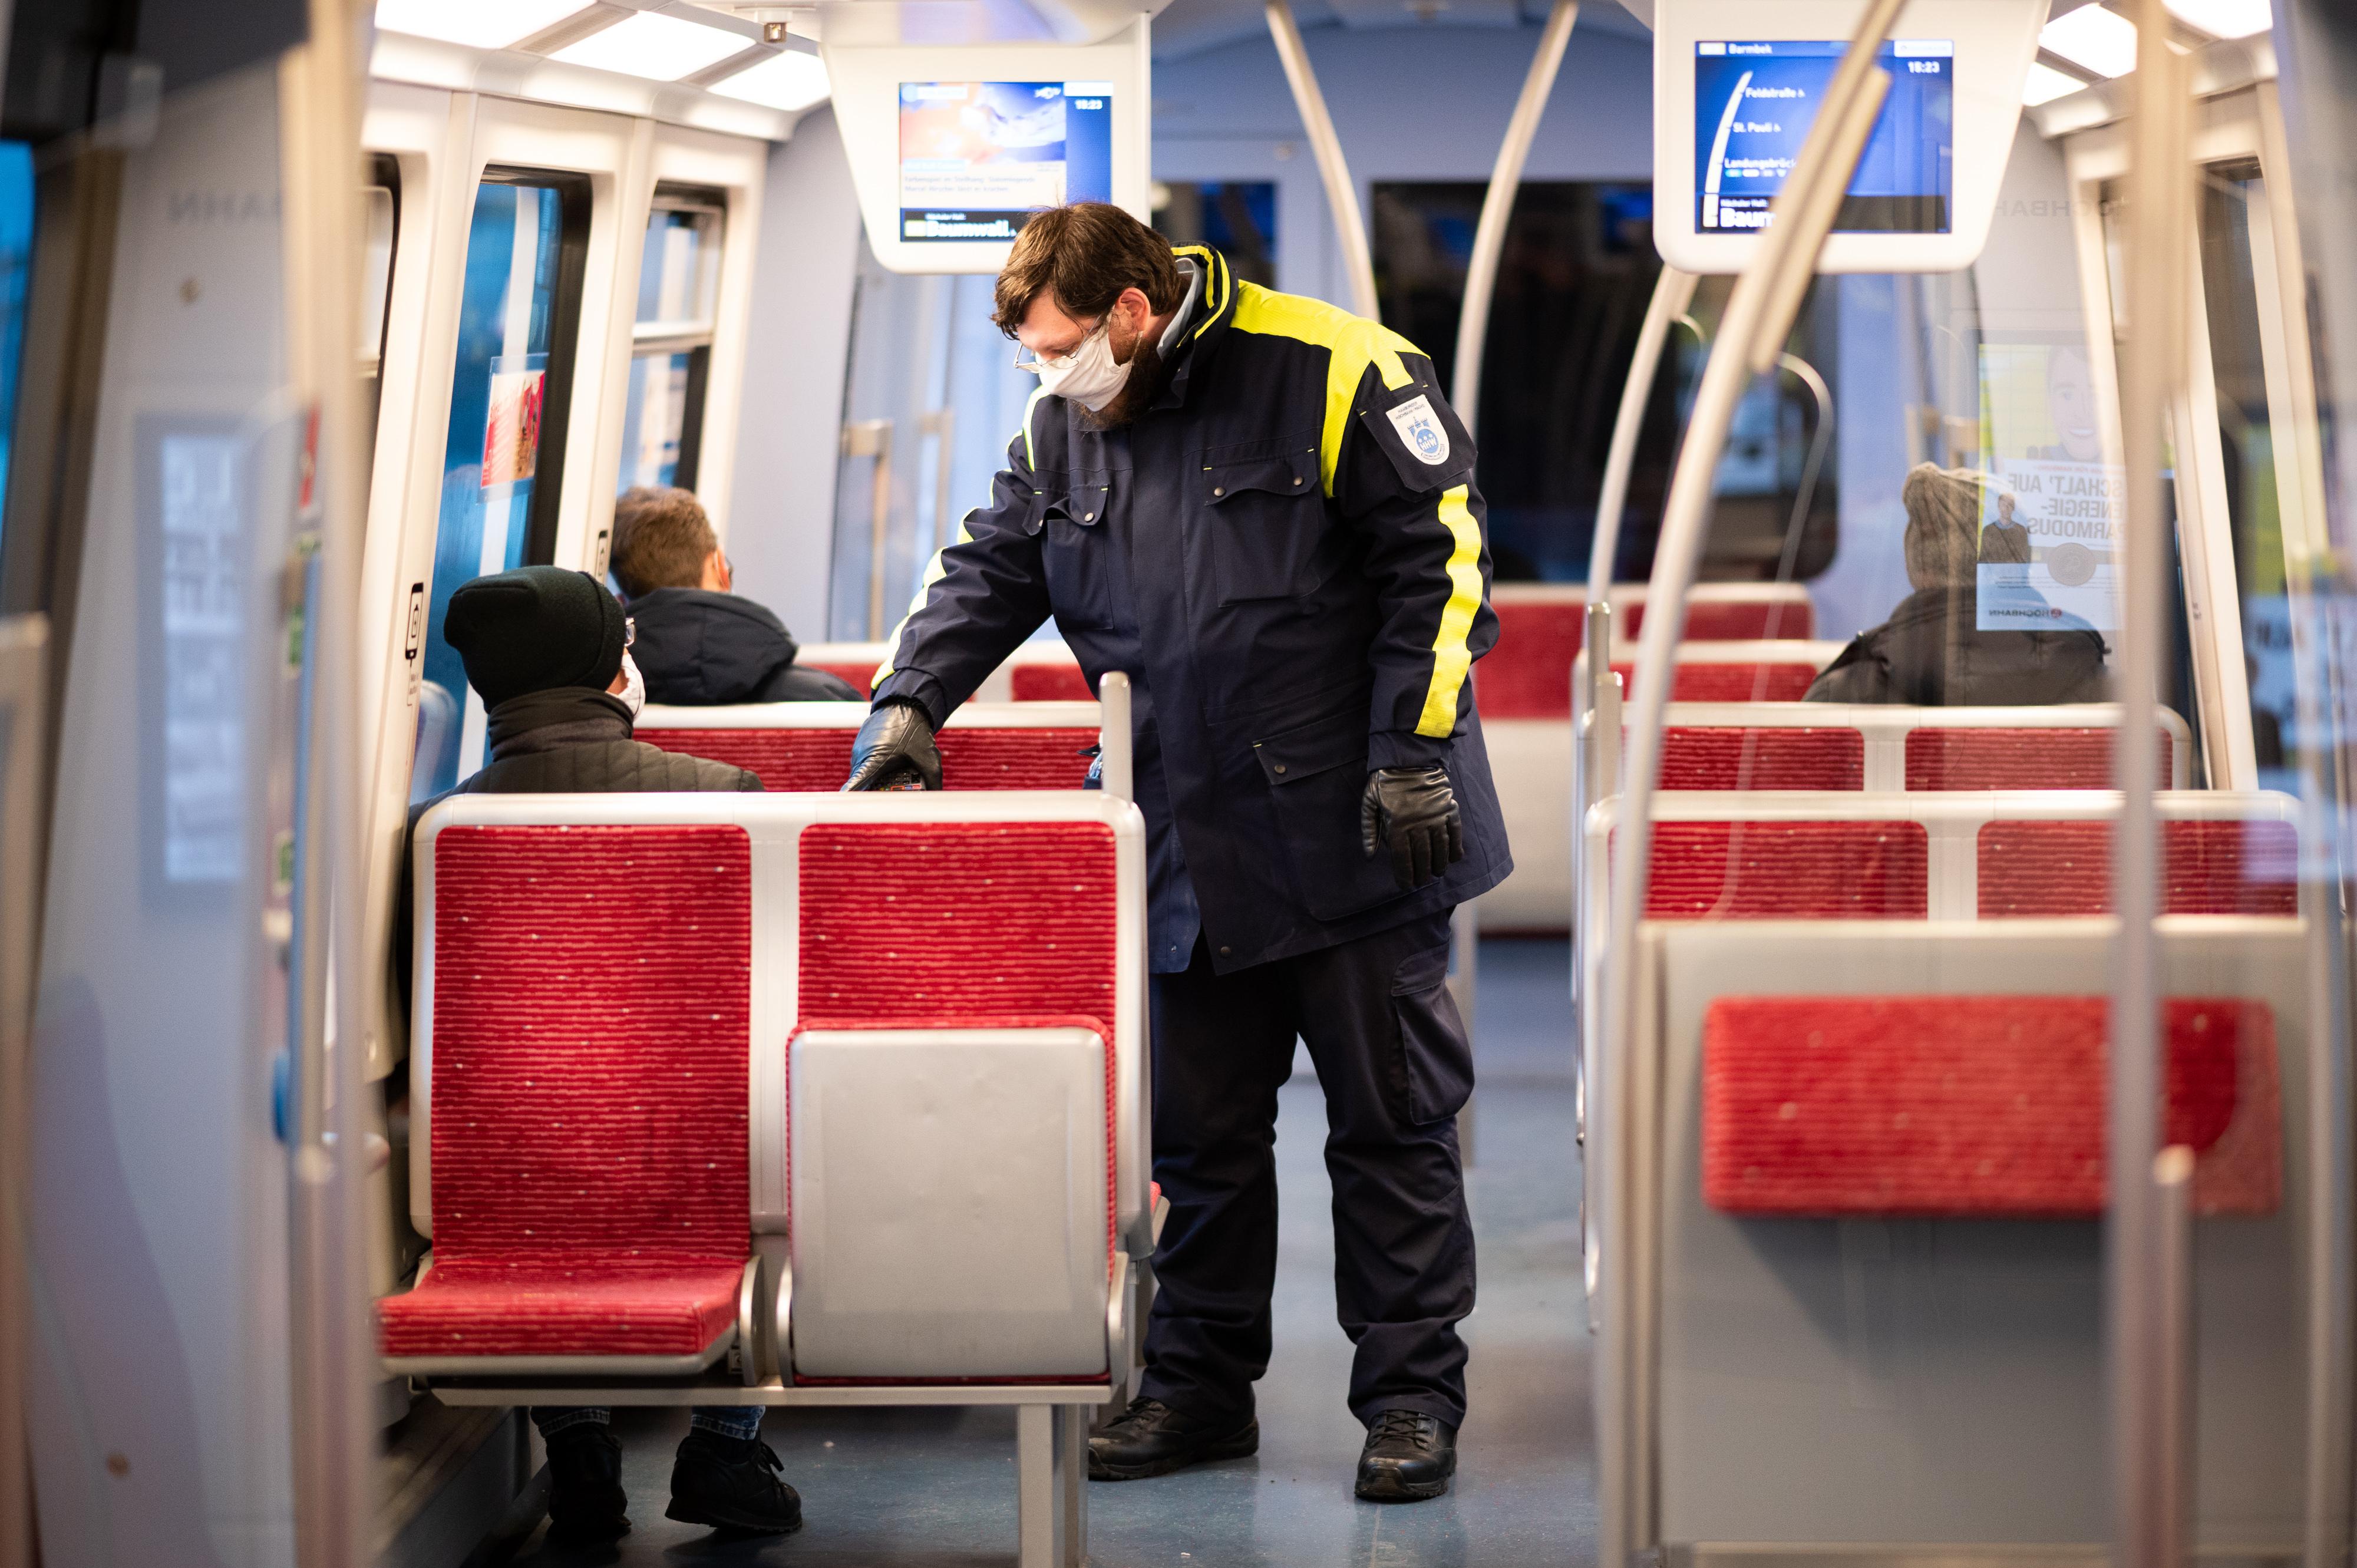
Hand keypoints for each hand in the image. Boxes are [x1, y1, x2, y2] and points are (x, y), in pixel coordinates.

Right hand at [843, 700, 941, 790]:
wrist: (905, 704)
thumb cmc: (913, 730)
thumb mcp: (928, 757)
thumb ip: (932, 780)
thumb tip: (935, 797)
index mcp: (874, 761)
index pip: (856, 786)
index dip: (851, 799)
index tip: (845, 809)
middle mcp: (862, 756)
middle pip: (865, 785)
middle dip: (879, 792)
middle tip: (898, 792)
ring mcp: (859, 750)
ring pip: (866, 774)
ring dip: (879, 778)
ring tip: (900, 772)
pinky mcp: (861, 745)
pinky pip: (866, 763)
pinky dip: (877, 767)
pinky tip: (894, 760)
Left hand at [1360, 766, 1464, 890]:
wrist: (1409, 755)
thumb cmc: (1384, 780)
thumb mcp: (1369, 803)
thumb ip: (1369, 830)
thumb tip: (1369, 856)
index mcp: (1396, 824)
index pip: (1401, 858)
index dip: (1405, 875)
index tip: (1406, 885)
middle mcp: (1417, 823)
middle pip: (1422, 857)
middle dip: (1422, 874)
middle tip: (1422, 882)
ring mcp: (1435, 816)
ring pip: (1440, 848)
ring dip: (1440, 864)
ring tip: (1438, 873)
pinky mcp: (1449, 808)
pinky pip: (1455, 833)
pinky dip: (1456, 847)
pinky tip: (1454, 858)